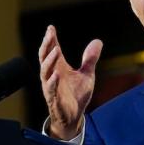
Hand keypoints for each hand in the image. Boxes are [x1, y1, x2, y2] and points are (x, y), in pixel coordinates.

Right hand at [38, 25, 101, 139]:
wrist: (73, 116)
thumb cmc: (76, 95)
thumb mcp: (87, 74)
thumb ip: (90, 59)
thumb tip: (98, 41)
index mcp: (58, 68)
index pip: (52, 50)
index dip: (51, 39)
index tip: (51, 27)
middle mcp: (52, 75)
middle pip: (45, 57)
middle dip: (47, 45)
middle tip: (50, 34)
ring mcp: (50, 86)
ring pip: (45, 71)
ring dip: (50, 61)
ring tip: (55, 50)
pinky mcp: (53, 99)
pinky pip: (50, 89)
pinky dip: (52, 82)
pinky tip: (56, 74)